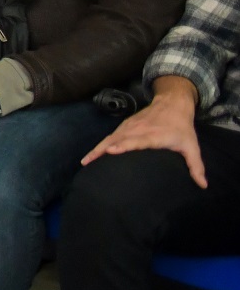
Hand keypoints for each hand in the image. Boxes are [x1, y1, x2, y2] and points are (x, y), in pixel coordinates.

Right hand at [83, 78, 206, 185]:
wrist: (172, 103)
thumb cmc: (181, 128)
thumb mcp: (191, 146)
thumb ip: (196, 166)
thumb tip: (203, 185)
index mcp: (153, 135)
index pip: (135, 140)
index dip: (123, 145)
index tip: (111, 151)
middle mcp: (137, 130)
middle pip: (115, 140)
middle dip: (100, 150)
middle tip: (87, 163)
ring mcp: (128, 127)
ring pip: (109, 138)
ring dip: (96, 148)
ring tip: (85, 161)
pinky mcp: (125, 126)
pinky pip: (110, 136)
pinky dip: (101, 144)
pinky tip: (94, 153)